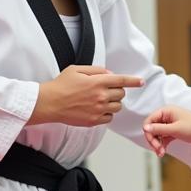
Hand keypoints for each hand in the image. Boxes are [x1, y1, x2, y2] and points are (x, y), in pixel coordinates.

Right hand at [29, 65, 143, 127]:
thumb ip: (96, 70)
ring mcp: (98, 110)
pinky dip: (107, 114)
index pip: (121, 80)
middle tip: (105, 90)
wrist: (50, 103)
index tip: (141, 82)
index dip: (133, 81)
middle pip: (121, 94)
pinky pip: (110, 118)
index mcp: (97, 82)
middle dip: (117, 90)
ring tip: (100, 100)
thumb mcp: (77, 69)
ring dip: (113, 102)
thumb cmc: (61, 85)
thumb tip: (109, 74)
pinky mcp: (94, 121)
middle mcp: (100, 96)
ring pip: (117, 107)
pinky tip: (97, 109)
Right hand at [143, 106, 190, 155]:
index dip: (149, 132)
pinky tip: (163, 152)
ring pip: (157, 134)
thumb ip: (159, 129)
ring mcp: (170, 124)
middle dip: (153, 140)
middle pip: (152, 128)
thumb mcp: (175, 129)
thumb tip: (144, 127)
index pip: (149, 121)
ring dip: (157, 144)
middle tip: (158, 150)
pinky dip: (162, 144)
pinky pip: (163, 138)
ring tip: (161, 153)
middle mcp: (167, 116)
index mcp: (166, 111)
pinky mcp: (174, 131)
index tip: (153, 143)